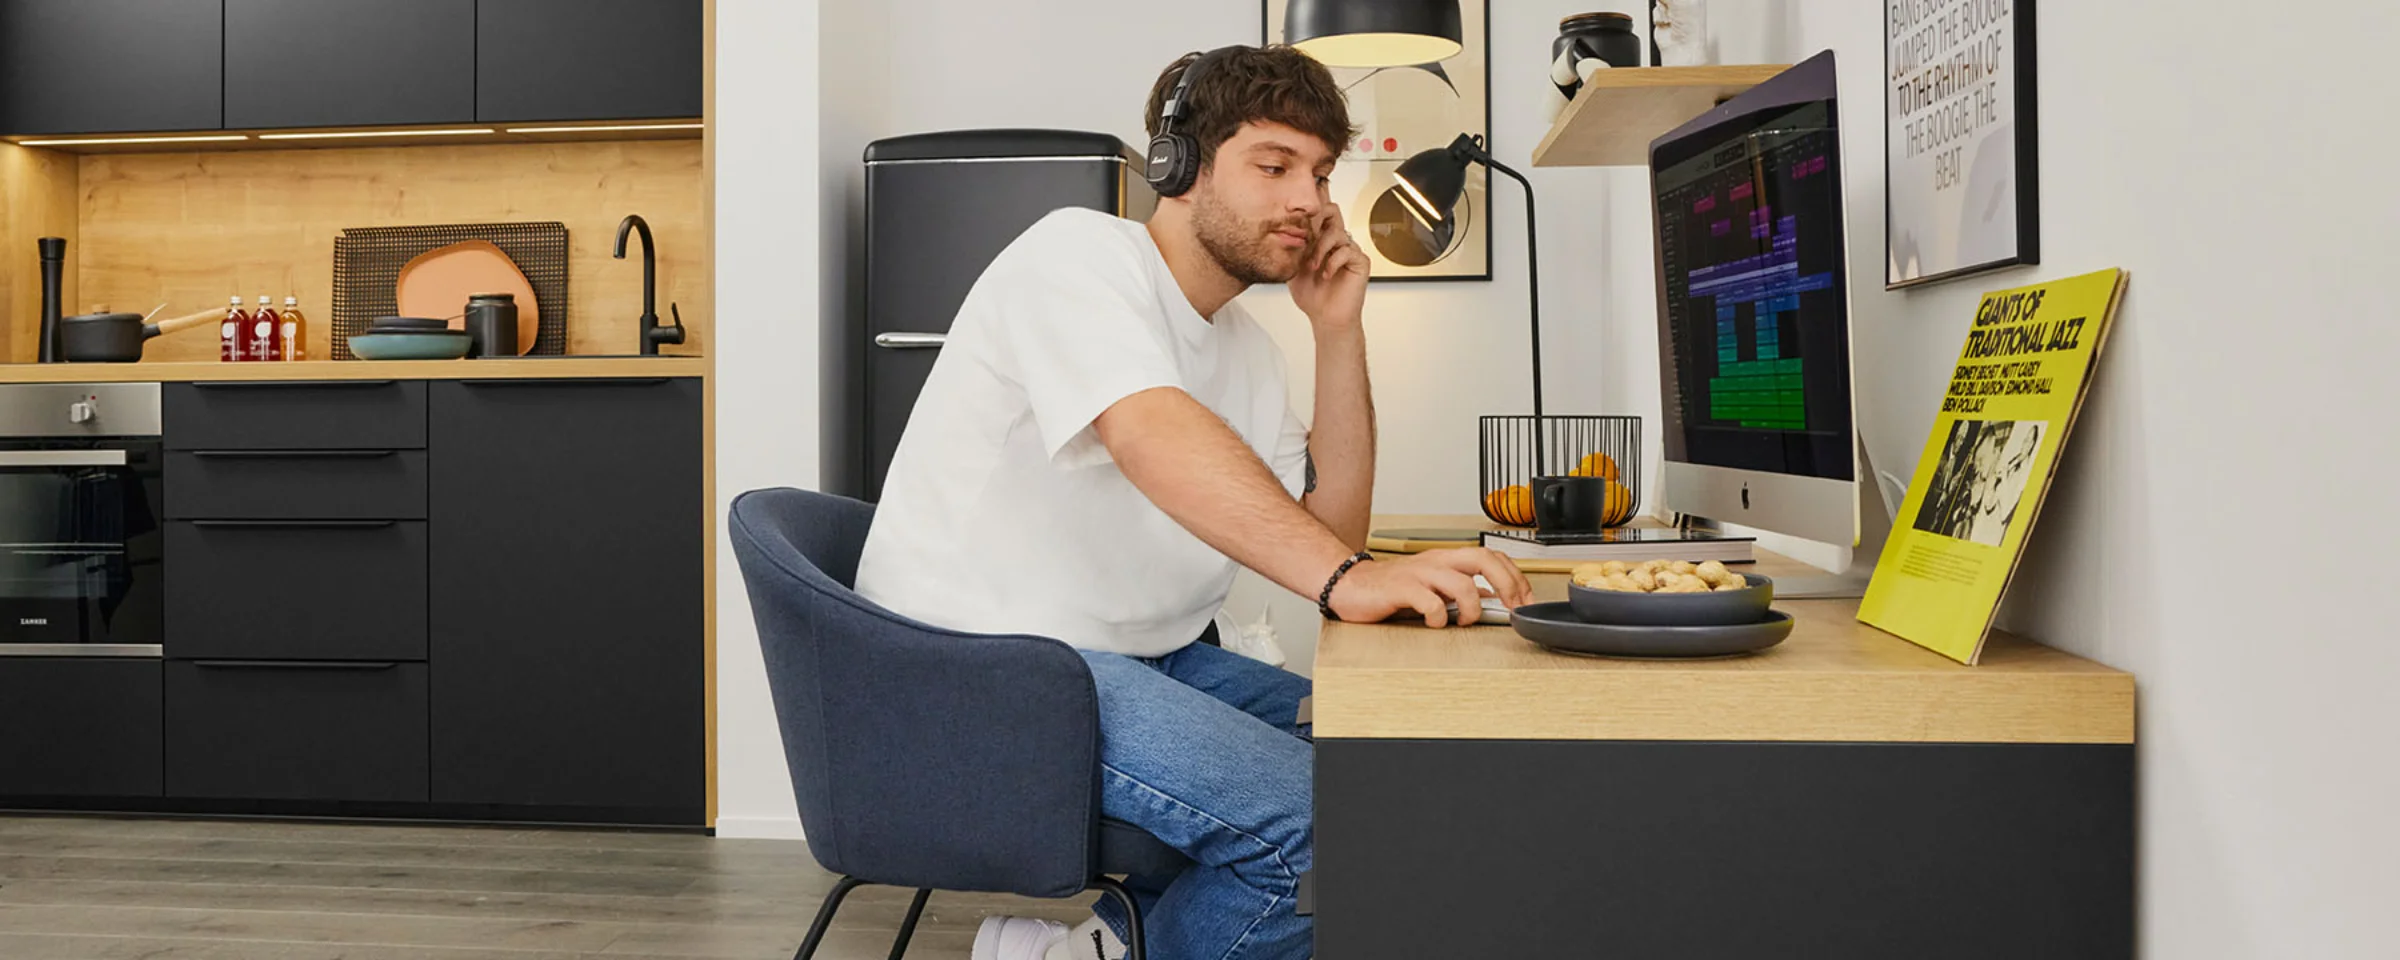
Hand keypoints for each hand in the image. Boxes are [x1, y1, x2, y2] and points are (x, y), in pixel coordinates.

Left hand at [1287, 204, 1367, 329]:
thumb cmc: (1311, 295)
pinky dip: (1332, 262)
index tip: (1296, 216)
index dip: (1309, 209)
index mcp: (1321, 239)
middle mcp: (1336, 241)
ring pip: (1336, 232)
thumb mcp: (1293, 265)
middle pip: (1332, 210)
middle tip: (1305, 238)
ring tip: (1312, 266)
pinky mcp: (1360, 261)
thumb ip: (1293, 245)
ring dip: (1320, 249)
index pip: (1319, 212)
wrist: (1324, 317)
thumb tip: (1284, 226)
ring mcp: (1349, 250)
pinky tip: (1325, 275)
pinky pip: (1347, 251)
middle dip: (1316, 221)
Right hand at [1327, 548, 1534, 627]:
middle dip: (1507, 584)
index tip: (1525, 600)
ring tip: (1464, 621)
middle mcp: (1437, 561)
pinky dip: (1439, 618)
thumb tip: (1492, 600)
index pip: (1492, 556)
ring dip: (1473, 607)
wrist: (1350, 586)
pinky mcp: (1402, 588)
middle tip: (1512, 607)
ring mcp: (1420, 573)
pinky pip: (1431, 602)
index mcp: (1447, 559)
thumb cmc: (1391, 589)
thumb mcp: (1432, 586)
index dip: (1515, 576)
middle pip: (1484, 559)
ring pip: (1463, 583)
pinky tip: (1434, 624)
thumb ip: (1459, 590)